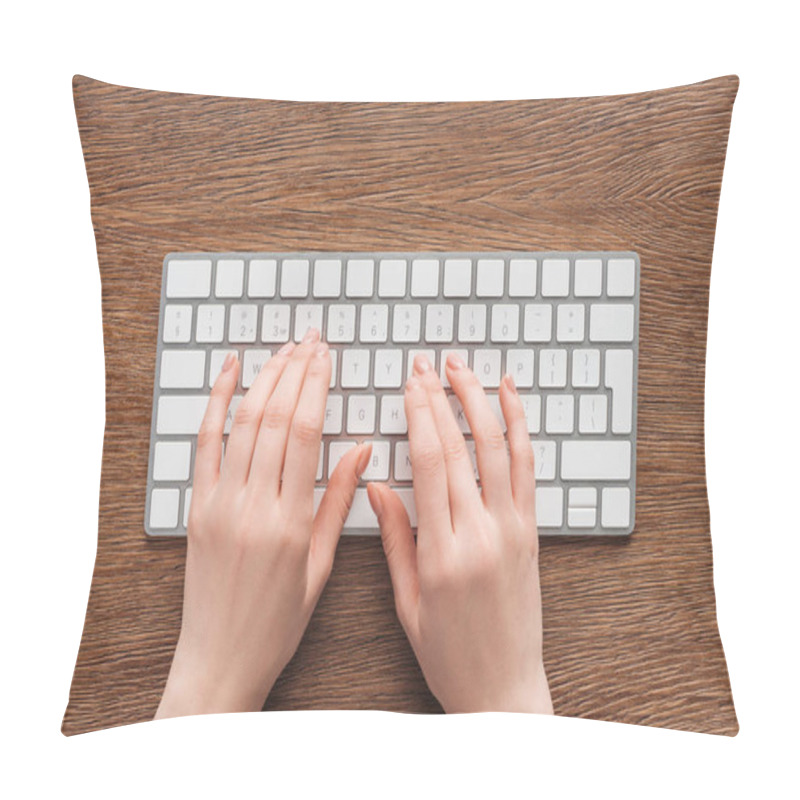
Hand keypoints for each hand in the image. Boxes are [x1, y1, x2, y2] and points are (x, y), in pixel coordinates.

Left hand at [156, 329, 370, 718]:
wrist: (221, 657)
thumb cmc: (277, 621)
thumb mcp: (320, 565)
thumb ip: (338, 502)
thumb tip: (360, 451)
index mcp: (289, 521)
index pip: (303, 433)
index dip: (315, 386)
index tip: (326, 356)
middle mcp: (251, 505)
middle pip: (273, 418)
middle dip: (294, 370)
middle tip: (310, 339)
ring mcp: (218, 503)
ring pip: (241, 424)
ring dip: (263, 379)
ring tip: (283, 349)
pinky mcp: (195, 507)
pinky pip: (204, 444)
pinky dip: (214, 402)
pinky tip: (228, 373)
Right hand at [367, 353, 552, 713]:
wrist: (504, 688)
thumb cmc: (449, 654)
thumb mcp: (407, 602)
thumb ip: (394, 538)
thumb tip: (376, 486)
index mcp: (444, 552)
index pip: (432, 463)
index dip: (419, 415)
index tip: (409, 384)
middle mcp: (484, 533)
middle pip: (462, 447)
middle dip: (441, 397)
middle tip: (426, 363)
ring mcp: (514, 530)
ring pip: (500, 449)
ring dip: (481, 402)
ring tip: (463, 368)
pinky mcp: (532, 533)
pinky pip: (528, 469)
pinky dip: (520, 428)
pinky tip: (510, 399)